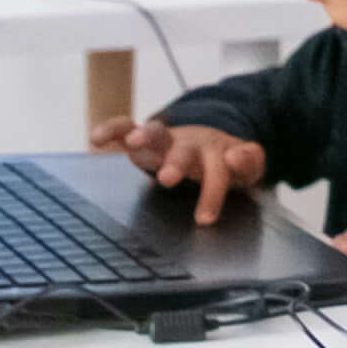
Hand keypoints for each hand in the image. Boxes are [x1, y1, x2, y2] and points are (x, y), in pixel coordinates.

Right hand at [102, 119, 264, 224]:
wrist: (210, 140)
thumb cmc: (225, 161)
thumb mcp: (246, 166)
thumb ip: (250, 162)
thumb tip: (240, 154)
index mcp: (216, 152)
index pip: (217, 172)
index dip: (212, 193)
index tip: (204, 219)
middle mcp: (189, 143)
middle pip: (184, 150)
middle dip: (176, 162)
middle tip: (167, 179)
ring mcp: (166, 139)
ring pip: (155, 132)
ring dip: (145, 135)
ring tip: (133, 143)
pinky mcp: (143, 138)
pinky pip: (127, 127)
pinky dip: (113, 129)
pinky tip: (96, 138)